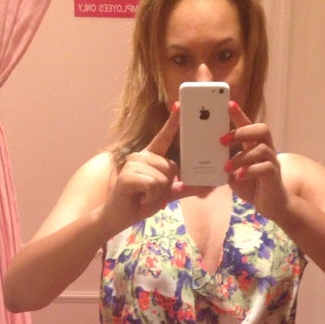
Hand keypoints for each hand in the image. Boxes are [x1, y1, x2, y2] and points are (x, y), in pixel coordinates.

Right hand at [101, 105, 182, 232]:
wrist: (117, 217)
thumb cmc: (140, 203)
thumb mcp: (167, 194)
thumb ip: (185, 187)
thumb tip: (207, 185)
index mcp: (151, 156)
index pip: (163, 137)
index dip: (173, 122)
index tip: (179, 106)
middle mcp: (141, 155)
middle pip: (171, 166)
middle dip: (167, 185)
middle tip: (152, 193)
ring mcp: (133, 163)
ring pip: (163, 176)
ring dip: (157, 193)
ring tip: (144, 196)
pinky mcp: (128, 175)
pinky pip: (153, 184)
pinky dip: (150, 196)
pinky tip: (140, 198)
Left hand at [220, 102, 290, 221]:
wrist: (270, 205)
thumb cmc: (251, 185)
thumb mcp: (233, 172)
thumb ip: (225, 162)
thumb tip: (206, 158)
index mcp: (255, 145)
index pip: (248, 124)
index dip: (239, 113)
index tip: (228, 103)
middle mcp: (267, 150)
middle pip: (262, 129)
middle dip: (241, 131)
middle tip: (222, 140)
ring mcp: (273, 162)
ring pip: (261, 149)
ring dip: (241, 157)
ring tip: (226, 168)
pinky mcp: (274, 176)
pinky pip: (265, 168)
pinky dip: (250, 171)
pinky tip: (238, 177)